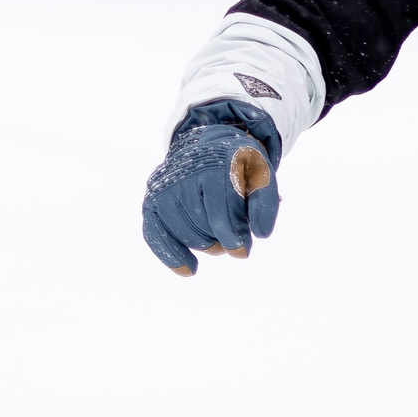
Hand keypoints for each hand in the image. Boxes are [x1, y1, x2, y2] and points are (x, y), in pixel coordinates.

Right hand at [142, 100, 283, 274]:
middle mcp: (184, 175)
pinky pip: (154, 234)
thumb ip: (265, 202)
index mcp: (215, 164)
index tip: (243, 251)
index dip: (232, 234)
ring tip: (218, 245)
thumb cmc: (238, 167)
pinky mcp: (152, 202)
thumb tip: (262, 234)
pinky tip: (189, 270)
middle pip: (201, 223)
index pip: (219, 209)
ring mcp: (164, 188)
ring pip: (182, 232)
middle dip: (220, 240)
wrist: (207, 147)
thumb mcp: (260, 175)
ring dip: (203, 245)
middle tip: (232, 244)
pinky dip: (171, 255)